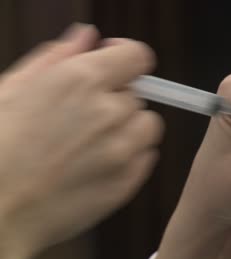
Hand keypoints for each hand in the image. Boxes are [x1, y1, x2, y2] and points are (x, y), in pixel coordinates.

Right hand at [0, 24, 163, 258]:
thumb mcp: (13, 89)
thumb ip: (56, 56)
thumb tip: (88, 35)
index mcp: (81, 80)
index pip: (137, 56)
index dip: (125, 57)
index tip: (112, 65)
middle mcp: (109, 112)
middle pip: (137, 94)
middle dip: (115, 99)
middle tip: (82, 118)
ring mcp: (123, 150)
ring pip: (148, 125)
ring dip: (129, 128)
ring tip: (93, 143)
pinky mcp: (128, 182)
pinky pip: (147, 157)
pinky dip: (131, 156)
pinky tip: (98, 164)